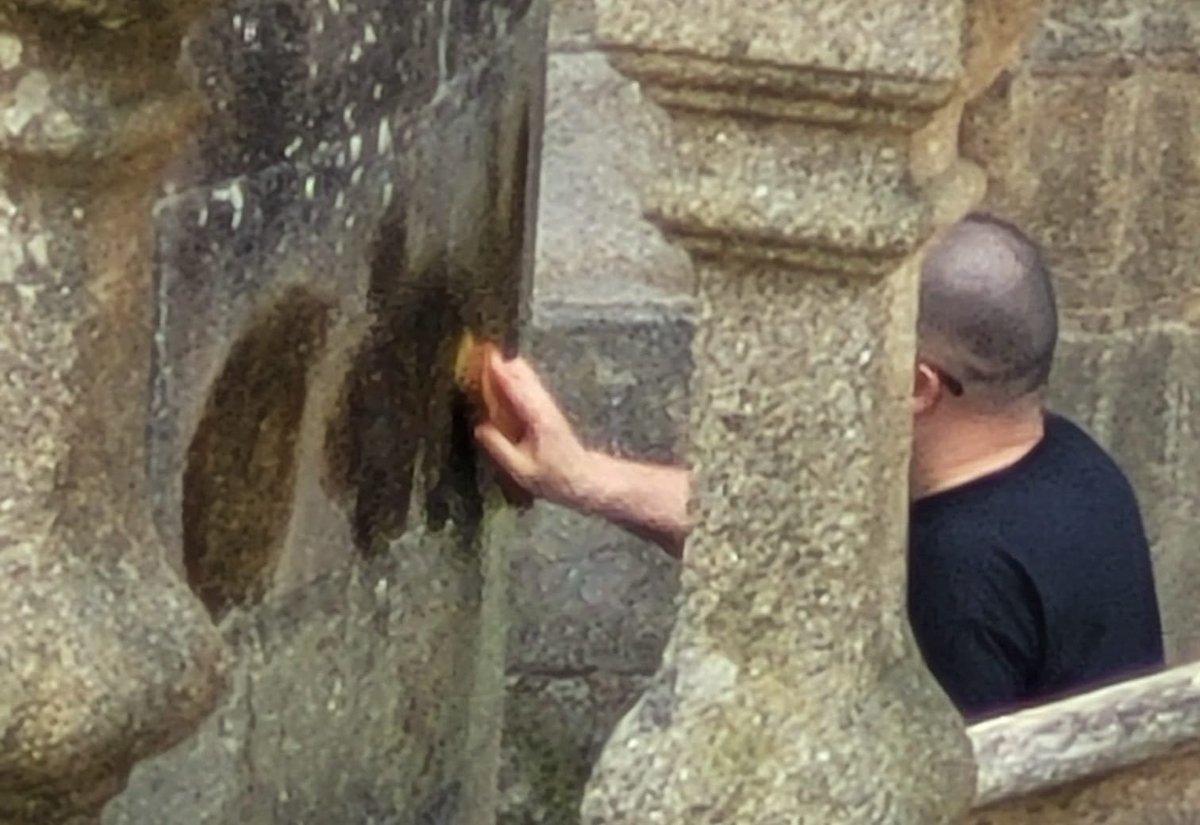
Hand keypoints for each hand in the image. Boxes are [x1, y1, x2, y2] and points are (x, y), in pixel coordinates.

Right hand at [473, 350, 594, 508]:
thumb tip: (480, 427)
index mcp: (538, 418)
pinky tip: (500, 375)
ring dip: (507, 367)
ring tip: (485, 356)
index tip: (486, 355)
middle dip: (502, 362)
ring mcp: (546, 405)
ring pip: (527, 377)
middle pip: (523, 374)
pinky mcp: (545, 408)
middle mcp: (544, 406)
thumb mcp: (521, 470)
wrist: (581, 477)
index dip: (501, 371)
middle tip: (479, 350)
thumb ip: (499, 448)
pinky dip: (512, 378)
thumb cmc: (552, 477)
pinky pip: (527, 387)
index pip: (517, 389)